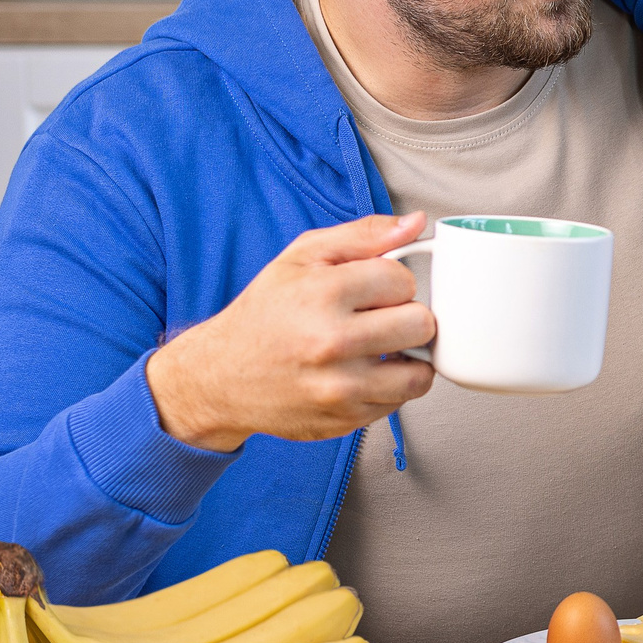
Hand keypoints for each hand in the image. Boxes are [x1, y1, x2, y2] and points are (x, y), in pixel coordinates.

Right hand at [146, 213, 438, 452]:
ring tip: (381, 347)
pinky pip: (400, 400)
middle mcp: (332, 343)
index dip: (393, 281)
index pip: (402, 280)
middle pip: (421, 324)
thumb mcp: (301, 257)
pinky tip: (365, 371)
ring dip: (407, 357)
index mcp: (322, 294)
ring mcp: (340, 388)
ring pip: (420, 372)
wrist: (221, 377)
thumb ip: (362, 235)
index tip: (374, 289)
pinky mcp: (346, 420)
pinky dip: (390, 385)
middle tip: (380, 318)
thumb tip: (415, 223)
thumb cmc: (265, 313)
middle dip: (406, 316)